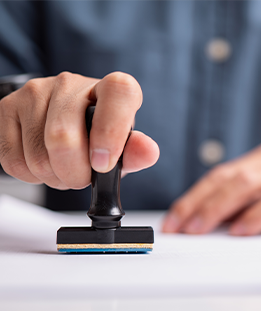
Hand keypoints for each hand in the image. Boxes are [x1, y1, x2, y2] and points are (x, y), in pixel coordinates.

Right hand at [0, 72, 158, 188]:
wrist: (69, 124)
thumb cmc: (100, 136)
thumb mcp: (122, 147)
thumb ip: (136, 152)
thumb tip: (148, 151)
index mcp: (110, 89)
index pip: (118, 92)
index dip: (110, 132)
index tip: (103, 164)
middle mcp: (71, 84)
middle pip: (63, 137)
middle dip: (74, 174)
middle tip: (81, 176)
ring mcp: (35, 93)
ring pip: (37, 156)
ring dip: (54, 177)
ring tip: (64, 167)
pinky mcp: (7, 108)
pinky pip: (13, 160)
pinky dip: (32, 176)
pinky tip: (44, 162)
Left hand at [162, 142, 260, 234]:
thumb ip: (249, 206)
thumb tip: (212, 226)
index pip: (219, 175)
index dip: (192, 197)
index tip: (173, 220)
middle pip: (226, 177)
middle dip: (195, 203)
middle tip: (176, 227)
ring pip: (245, 184)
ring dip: (216, 208)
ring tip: (196, 230)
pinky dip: (255, 217)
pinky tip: (239, 232)